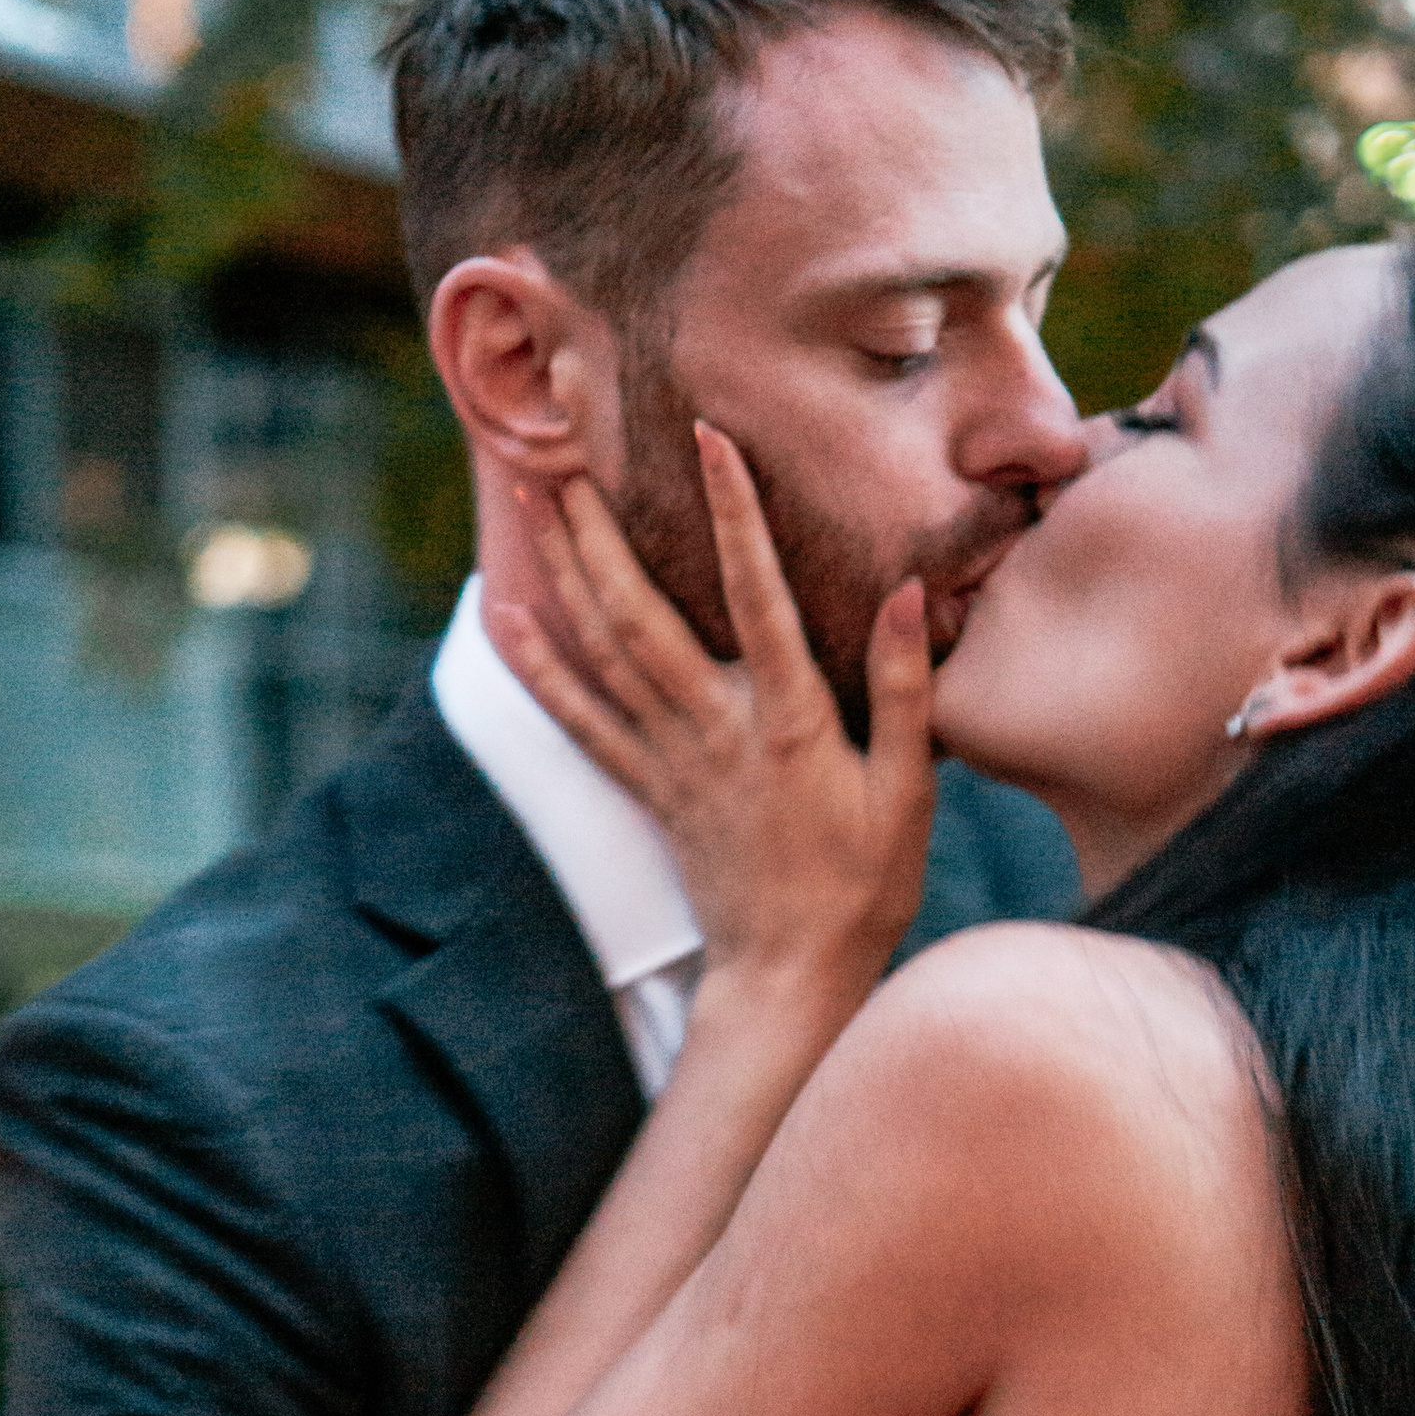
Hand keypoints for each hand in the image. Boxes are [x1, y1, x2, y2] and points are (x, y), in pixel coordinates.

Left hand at [502, 426, 935, 1011]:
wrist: (789, 976)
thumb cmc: (863, 885)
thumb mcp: (907, 790)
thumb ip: (902, 689)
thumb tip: (909, 592)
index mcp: (786, 722)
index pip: (756, 596)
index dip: (732, 515)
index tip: (708, 440)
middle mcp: (714, 731)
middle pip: (643, 615)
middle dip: (603, 528)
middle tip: (568, 451)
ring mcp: (670, 760)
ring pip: (604, 652)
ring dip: (565, 572)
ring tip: (537, 498)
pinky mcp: (646, 789)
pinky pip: (580, 720)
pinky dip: (538, 667)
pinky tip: (504, 617)